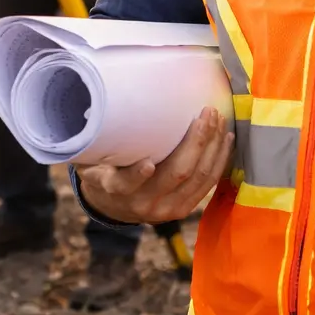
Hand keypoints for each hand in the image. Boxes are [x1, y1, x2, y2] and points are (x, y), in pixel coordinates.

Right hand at [74, 108, 232, 224]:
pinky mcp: (184, 210)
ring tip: (218, 120)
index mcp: (114, 189)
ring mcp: (167, 210)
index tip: (147, 163)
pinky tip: (225, 139)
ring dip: (212, 147)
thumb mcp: (89, 158)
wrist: (113, 206)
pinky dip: (219, 160)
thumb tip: (91, 103)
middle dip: (196, 143)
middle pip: (176, 175)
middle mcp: (143, 203)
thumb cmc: (101, 169)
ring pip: (198, 179)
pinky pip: (207, 185)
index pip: (124, 185)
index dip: (136, 176)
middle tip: (206, 113)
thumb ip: (94, 141)